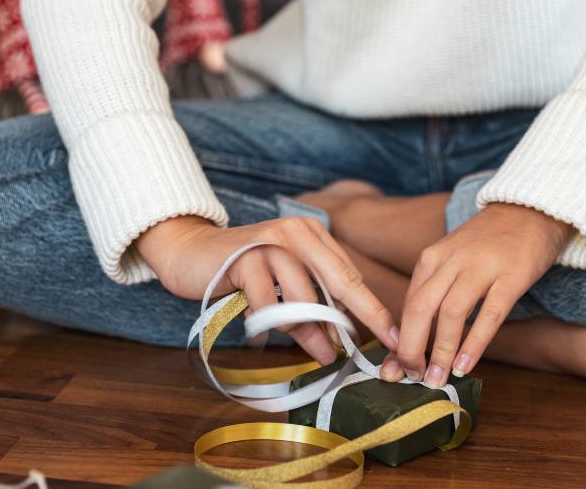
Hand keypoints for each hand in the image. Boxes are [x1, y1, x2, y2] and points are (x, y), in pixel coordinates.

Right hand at [137, 215, 398, 363]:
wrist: (189, 251)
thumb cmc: (241, 272)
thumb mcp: (282, 282)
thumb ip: (310, 301)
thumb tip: (337, 342)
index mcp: (313, 235)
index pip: (351, 276)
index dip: (374, 310)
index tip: (397, 338)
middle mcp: (297, 232)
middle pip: (340, 283)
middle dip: (360, 321)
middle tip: (373, 352)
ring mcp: (272, 242)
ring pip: (303, 299)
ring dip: (310, 333)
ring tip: (317, 352)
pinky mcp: (247, 258)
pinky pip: (269, 305)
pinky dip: (267, 325)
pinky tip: (259, 330)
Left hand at [389, 203, 572, 386]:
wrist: (530, 209)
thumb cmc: (487, 242)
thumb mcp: (450, 259)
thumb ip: (434, 291)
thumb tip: (412, 335)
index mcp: (432, 258)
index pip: (409, 304)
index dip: (401, 340)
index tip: (396, 367)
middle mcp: (451, 261)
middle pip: (421, 309)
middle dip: (412, 348)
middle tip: (412, 377)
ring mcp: (482, 267)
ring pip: (451, 314)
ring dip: (442, 351)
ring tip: (438, 378)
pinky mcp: (512, 276)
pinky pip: (489, 314)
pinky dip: (475, 343)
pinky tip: (466, 364)